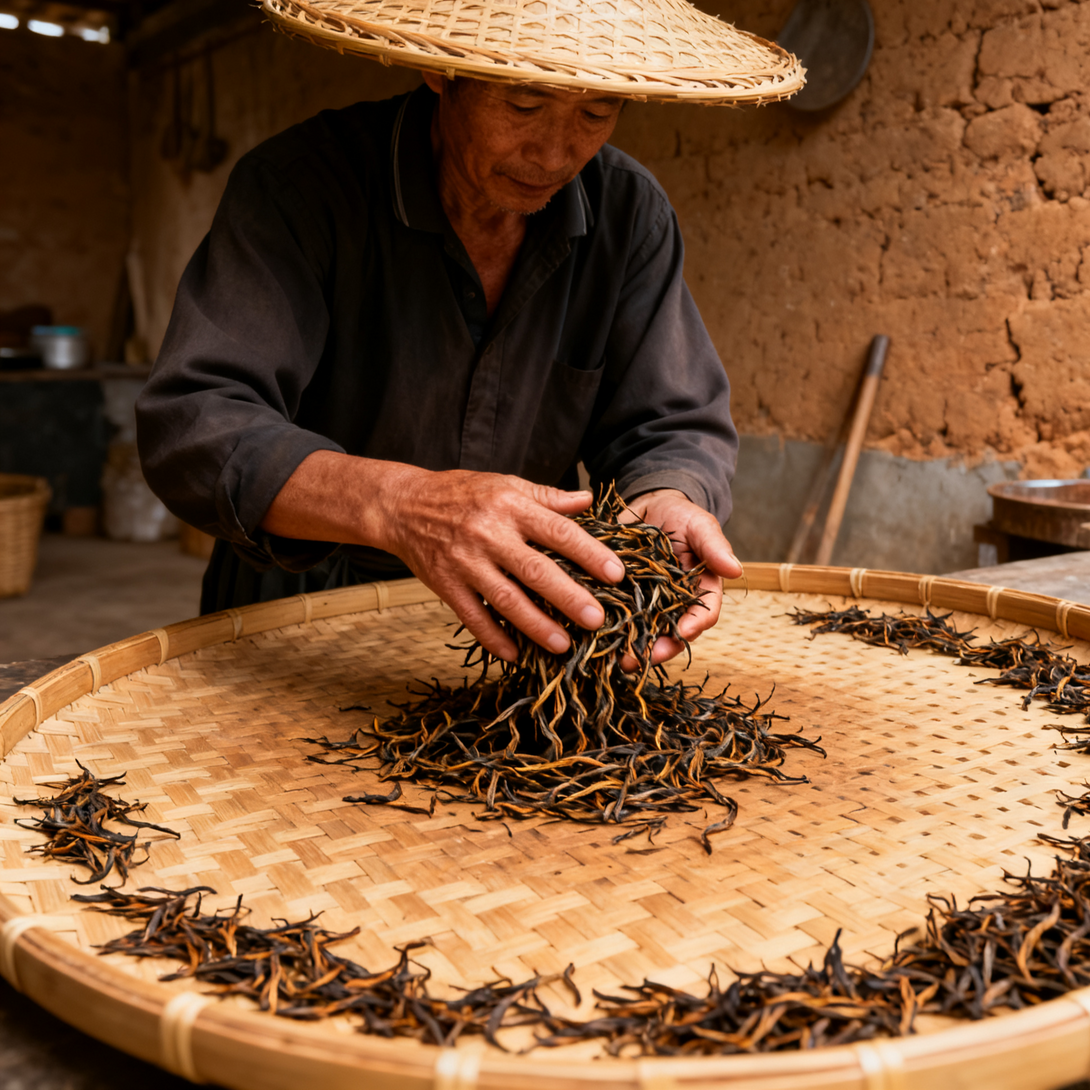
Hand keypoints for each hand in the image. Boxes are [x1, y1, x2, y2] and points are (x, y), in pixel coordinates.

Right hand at [387, 470, 625, 661]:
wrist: (403, 506)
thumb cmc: (462, 494)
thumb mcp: (505, 484)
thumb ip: (547, 497)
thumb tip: (588, 501)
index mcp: (510, 506)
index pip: (558, 531)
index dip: (589, 554)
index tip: (617, 575)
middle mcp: (490, 535)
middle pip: (535, 571)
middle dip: (568, 597)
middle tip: (598, 620)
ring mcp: (466, 563)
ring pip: (506, 600)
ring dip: (536, 626)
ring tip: (563, 646)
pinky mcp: (446, 586)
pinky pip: (473, 617)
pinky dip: (494, 638)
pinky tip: (516, 655)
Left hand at [620, 488, 741, 667]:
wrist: (649, 506)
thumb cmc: (681, 516)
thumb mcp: (699, 525)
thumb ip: (714, 546)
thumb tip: (736, 570)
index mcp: (700, 589)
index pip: (703, 614)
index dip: (692, 627)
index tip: (680, 634)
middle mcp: (675, 604)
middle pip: (670, 634)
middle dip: (656, 650)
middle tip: (640, 660)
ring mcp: (648, 603)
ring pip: (642, 632)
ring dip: (631, 648)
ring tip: (616, 660)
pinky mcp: (623, 597)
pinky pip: (616, 615)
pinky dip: (607, 628)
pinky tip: (593, 637)